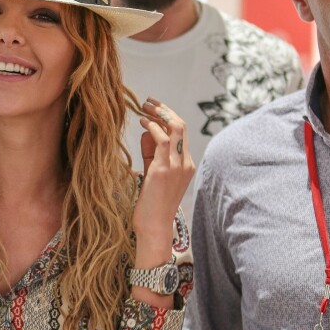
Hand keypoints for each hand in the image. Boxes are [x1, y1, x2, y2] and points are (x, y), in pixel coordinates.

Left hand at [133, 97, 194, 243]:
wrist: (154, 227)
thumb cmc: (151, 203)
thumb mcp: (153, 172)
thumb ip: (152, 152)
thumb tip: (148, 130)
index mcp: (186, 164)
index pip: (181, 132)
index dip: (167, 116)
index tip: (153, 107)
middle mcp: (186, 163)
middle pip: (181, 125)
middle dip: (164, 109)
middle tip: (147, 102)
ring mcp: (177, 166)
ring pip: (176, 128)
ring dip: (158, 114)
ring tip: (143, 108)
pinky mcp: (164, 170)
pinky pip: (162, 140)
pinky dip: (152, 127)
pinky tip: (142, 122)